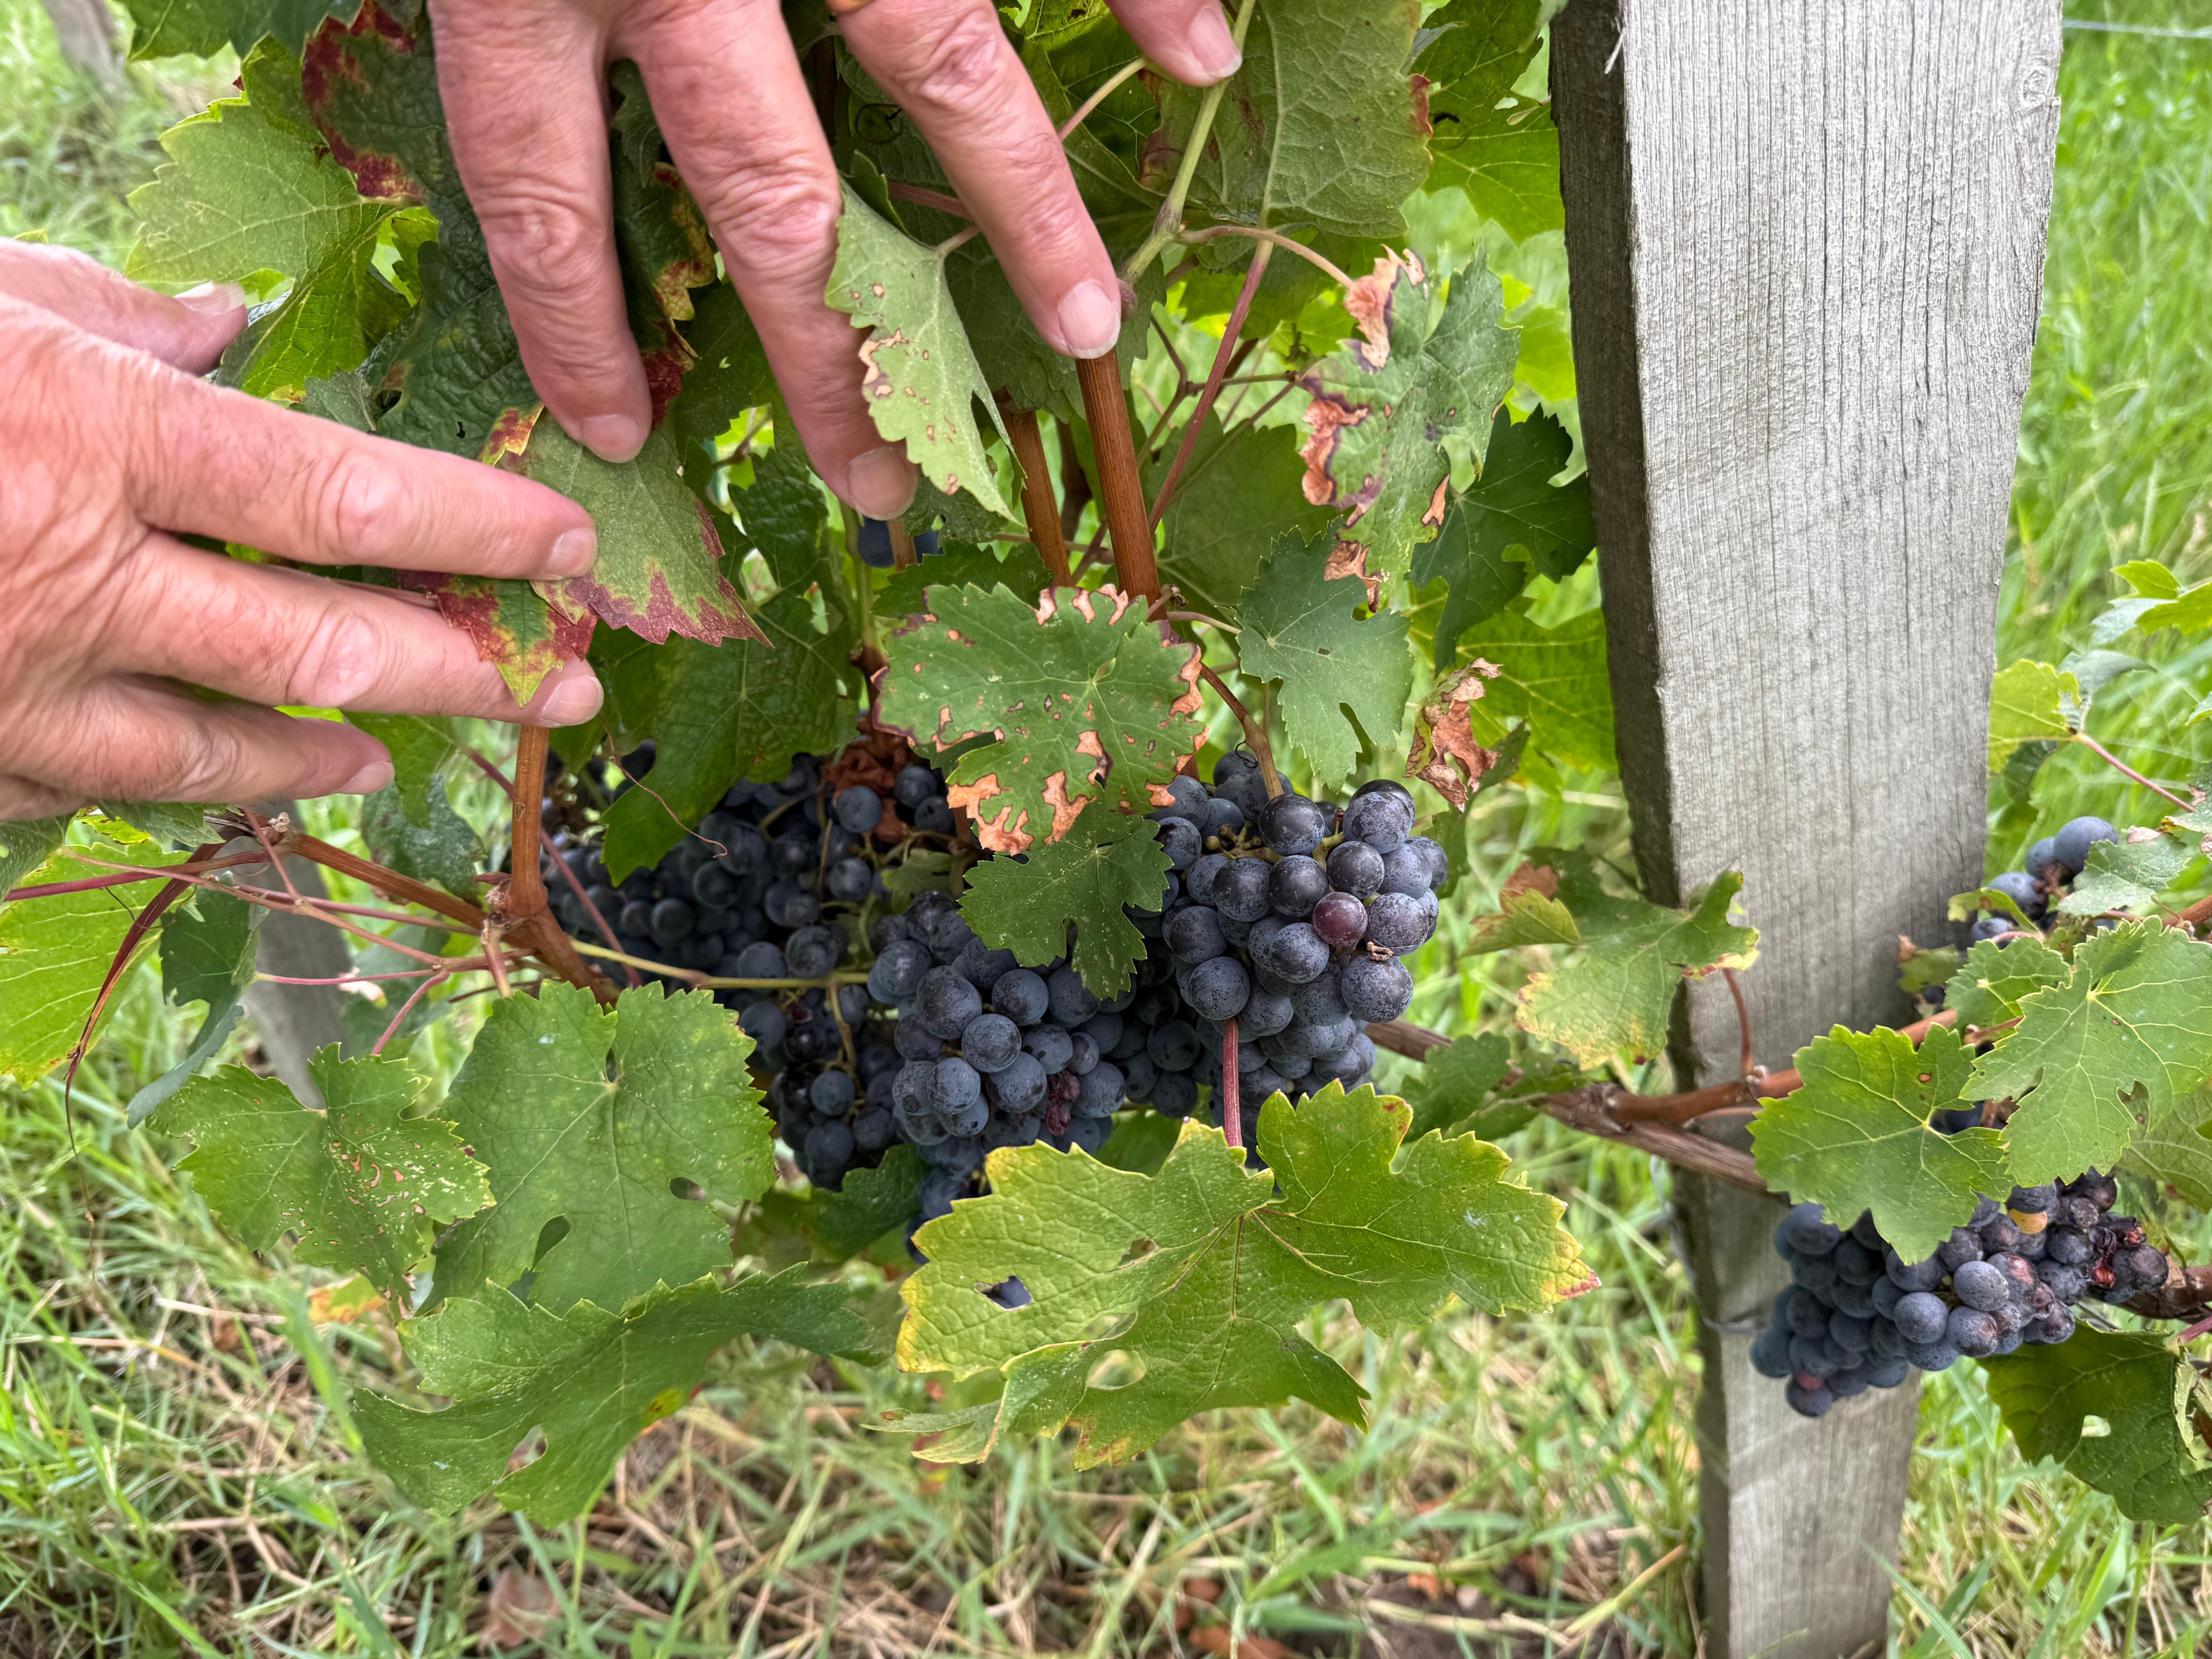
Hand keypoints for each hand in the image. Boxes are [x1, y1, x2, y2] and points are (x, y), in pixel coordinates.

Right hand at [0, 242, 605, 820]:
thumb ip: (113, 317)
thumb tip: (226, 324)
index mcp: (99, 440)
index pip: (338, 496)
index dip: (473, 527)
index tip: (568, 543)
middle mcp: (76, 577)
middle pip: (323, 644)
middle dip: (465, 673)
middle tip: (564, 689)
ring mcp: (20, 683)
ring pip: (220, 751)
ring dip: (327, 757)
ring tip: (396, 754)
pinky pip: (104, 788)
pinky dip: (178, 785)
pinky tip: (231, 781)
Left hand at [429, 0, 1241, 512]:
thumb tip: (566, 115)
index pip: (540, 195)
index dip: (574, 328)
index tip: (617, 428)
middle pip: (762, 197)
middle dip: (829, 352)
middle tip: (879, 479)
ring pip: (936, 70)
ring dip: (1023, 210)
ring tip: (1090, 322)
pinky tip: (1194, 59)